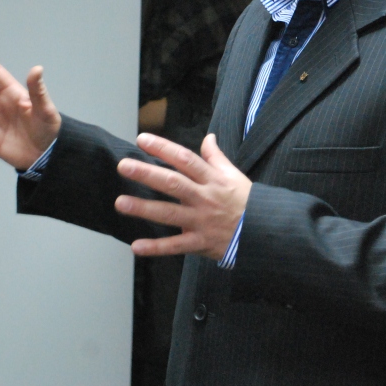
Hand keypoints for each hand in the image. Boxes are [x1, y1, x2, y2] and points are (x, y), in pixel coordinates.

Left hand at [114, 133, 251, 260]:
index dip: (163, 148)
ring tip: (121, 202)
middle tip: (124, 166)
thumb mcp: (235, 175)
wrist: (264, 232)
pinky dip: (157, 248)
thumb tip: (209, 137)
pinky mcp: (201, 243)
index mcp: (212, 179)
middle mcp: (204, 198)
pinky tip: (137, 247)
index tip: (142, 139)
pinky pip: (176, 246)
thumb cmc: (247, 201)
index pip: (185, 159)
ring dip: (144, 209)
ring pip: (170, 214)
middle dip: (147, 174)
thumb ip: (216, 157)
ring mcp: (201, 221)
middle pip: (173, 183)